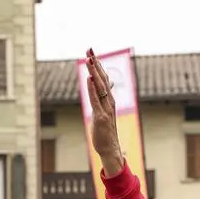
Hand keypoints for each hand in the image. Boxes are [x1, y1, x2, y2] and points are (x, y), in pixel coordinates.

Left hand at [85, 48, 122, 175]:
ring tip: (89, 59)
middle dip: (95, 63)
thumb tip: (105, 87)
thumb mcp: (103, 112)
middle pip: (102, 78)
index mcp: (109, 100)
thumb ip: (103, 99)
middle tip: (89, 49)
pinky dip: (93, 89)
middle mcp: (109, 101)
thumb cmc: (105, 132)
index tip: (91, 52)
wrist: (110, 148)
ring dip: (94, 72)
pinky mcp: (101, 117)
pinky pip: (96, 100)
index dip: (97, 65)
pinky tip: (89, 79)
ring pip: (100, 87)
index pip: (103, 78)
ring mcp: (106, 109)